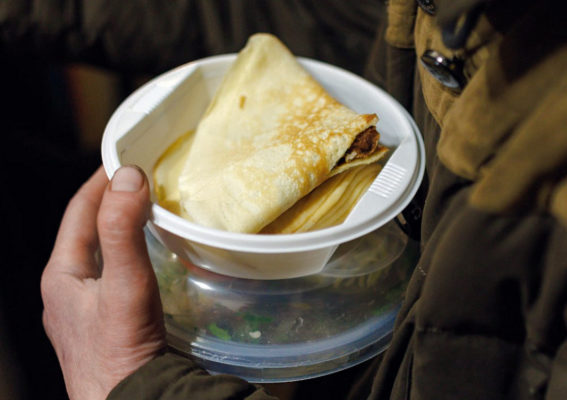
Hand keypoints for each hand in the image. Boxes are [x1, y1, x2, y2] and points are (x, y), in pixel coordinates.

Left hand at [41, 166, 165, 399]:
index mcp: (60, 275)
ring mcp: (83, 309)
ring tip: (149, 212)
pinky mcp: (103, 324)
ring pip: (101, 254)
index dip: (99, 181)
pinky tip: (150, 259)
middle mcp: (66, 290)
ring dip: (121, 230)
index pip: (78, 212)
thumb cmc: (120, 349)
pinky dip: (129, 256)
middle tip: (142, 182)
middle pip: (88, 232)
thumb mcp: (123, 284)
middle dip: (112, 203)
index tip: (123, 158)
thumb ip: (124, 230)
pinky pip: (113, 275)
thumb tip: (128, 176)